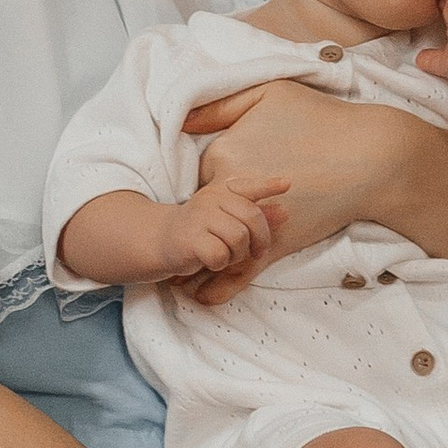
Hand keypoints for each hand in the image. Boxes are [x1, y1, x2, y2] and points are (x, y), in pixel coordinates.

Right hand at [163, 175, 285, 295]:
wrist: (160, 241)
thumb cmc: (200, 231)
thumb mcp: (227, 219)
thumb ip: (255, 215)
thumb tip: (285, 212)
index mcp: (221, 192)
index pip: (248, 187)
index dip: (268, 185)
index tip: (287, 184)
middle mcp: (210, 199)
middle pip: (252, 218)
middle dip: (259, 240)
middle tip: (254, 252)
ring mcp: (199, 217)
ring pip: (239, 238)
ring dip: (237, 255)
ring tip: (226, 255)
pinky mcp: (190, 239)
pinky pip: (221, 255)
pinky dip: (220, 263)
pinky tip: (210, 260)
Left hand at [181, 81, 411, 276]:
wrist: (369, 155)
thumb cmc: (323, 119)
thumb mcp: (269, 94)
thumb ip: (222, 106)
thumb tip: (184, 123)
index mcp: (222, 155)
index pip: (198, 176)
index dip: (204, 188)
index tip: (208, 196)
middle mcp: (229, 192)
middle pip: (203, 214)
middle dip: (200, 225)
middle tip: (192, 237)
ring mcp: (251, 222)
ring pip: (215, 244)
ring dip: (201, 258)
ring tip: (183, 276)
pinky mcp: (275, 246)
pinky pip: (239, 271)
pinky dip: (221, 286)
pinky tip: (205, 299)